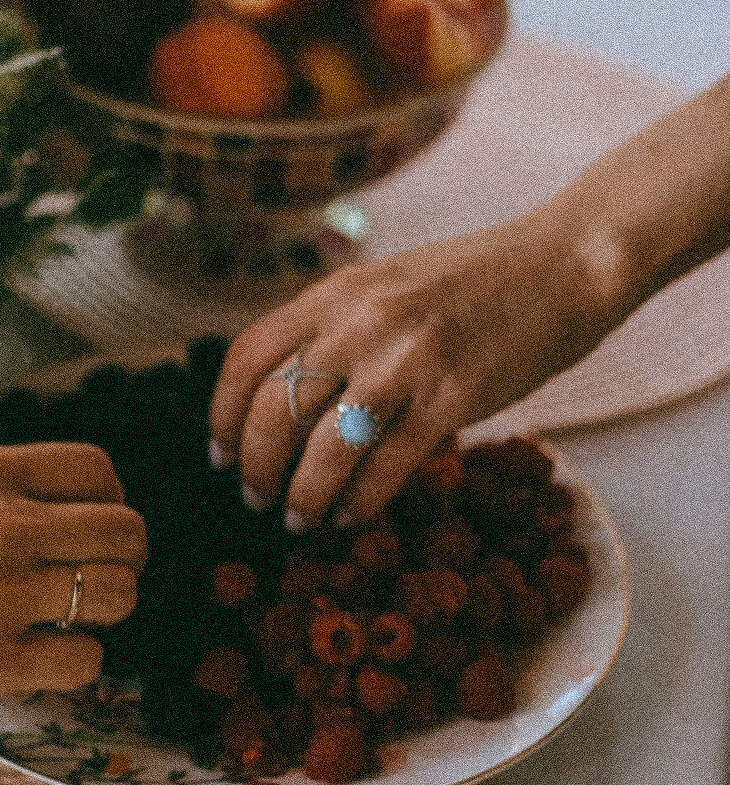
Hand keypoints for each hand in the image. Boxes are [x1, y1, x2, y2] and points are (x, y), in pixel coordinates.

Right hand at [0, 443, 146, 709]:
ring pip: (118, 596)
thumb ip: (6, 492)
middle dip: (120, 562)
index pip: (101, 472)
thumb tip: (84, 513)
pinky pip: (86, 661)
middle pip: (127, 534)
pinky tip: (36, 659)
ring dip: (102, 614)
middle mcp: (0, 524)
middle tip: (89, 584)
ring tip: (63, 623)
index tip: (88, 533)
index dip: (108, 505)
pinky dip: (73, 665)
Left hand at [208, 207, 608, 531]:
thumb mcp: (387, 286)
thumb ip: (337, 326)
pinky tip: (352, 518)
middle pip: (276, 410)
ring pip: (324, 448)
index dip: (222, 416)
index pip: (248, 357)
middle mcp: (360, 321)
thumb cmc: (476, 280)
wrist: (564, 263)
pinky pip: (387, 466)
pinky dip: (359, 503)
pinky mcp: (454, 396)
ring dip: (303, 496)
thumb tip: (290, 391)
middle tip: (257, 500)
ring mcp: (406, 359)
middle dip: (256, 467)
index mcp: (337, 291)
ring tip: (301, 520)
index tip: (220, 454)